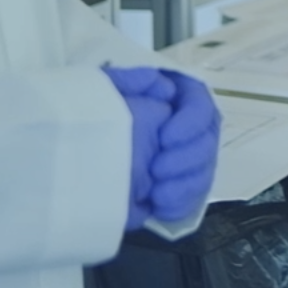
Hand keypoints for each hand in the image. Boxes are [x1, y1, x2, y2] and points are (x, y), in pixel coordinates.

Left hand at [104, 66, 220, 227]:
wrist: (80, 152)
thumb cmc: (99, 113)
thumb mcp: (107, 88)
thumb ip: (132, 79)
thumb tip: (163, 86)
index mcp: (181, 103)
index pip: (200, 110)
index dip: (189, 125)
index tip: (164, 137)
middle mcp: (193, 132)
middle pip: (206, 146)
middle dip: (185, 160)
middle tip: (156, 170)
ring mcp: (189, 163)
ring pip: (203, 175)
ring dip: (184, 186)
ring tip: (157, 194)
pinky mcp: (179, 190)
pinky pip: (192, 200)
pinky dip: (179, 205)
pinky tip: (160, 208)